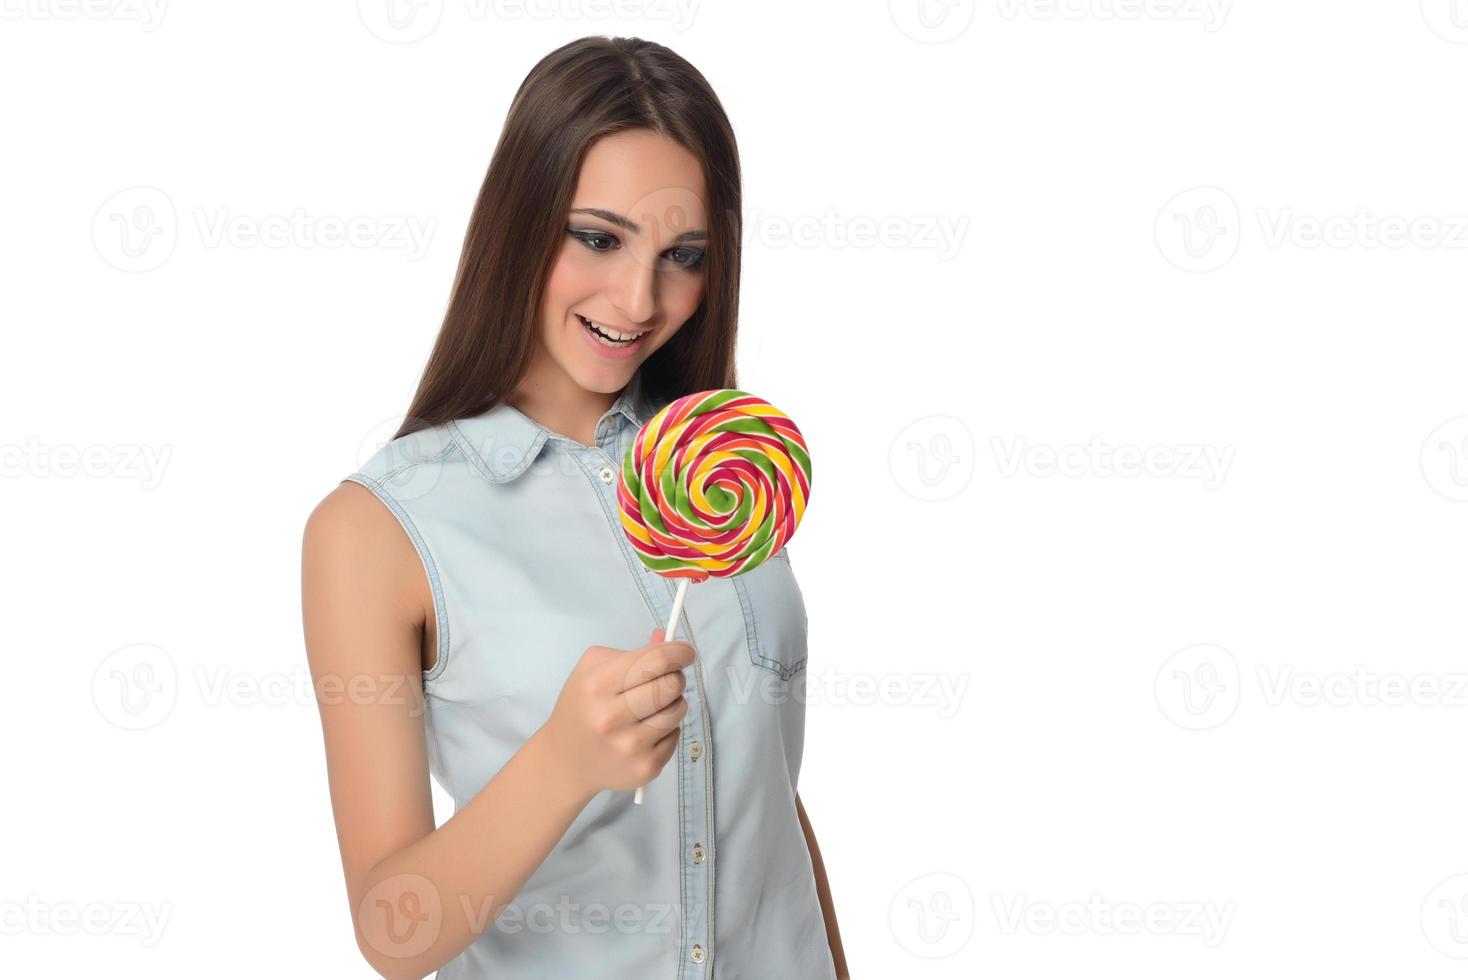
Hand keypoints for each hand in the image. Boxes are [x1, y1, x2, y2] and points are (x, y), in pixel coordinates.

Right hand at [538, 628, 692, 795]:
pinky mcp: (646, 767)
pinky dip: (667, 728)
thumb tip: (666, 639)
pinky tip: (645, 730)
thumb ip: (631, 651)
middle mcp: (612, 717)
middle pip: (672, 684)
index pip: (656, 660)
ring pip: (678, 709)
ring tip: (652, 706)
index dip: (679, 652)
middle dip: (675, 677)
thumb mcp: (592, 670)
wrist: (565, 761)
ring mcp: (630, 746)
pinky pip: (676, 735)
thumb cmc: (581, 708)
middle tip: (666, 679)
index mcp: (598, 685)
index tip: (685, 652)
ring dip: (672, 703)